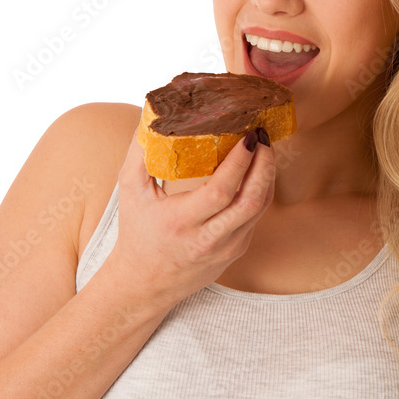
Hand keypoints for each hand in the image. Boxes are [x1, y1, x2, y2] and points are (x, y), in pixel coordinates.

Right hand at [108, 127, 274, 304]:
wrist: (145, 284)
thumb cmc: (136, 233)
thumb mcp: (130, 191)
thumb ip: (141, 152)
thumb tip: (153, 114)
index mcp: (182, 223)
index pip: (222, 191)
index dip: (240, 161)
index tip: (248, 135)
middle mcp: (209, 239)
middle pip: (252, 201)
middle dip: (265, 164)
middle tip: (263, 136)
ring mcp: (227, 248)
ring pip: (261, 208)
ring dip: (267, 175)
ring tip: (265, 148)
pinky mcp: (236, 251)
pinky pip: (256, 217)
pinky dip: (261, 190)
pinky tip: (257, 170)